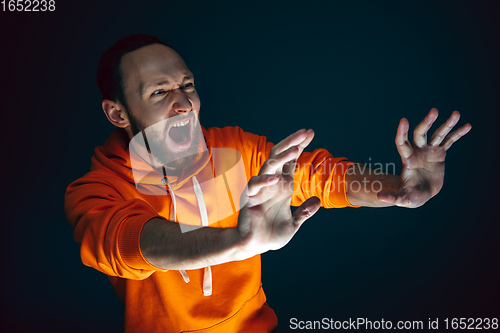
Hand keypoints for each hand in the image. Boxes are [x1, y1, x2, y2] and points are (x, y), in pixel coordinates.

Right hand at [235, 129, 320, 256]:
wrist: (254, 246)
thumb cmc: (272, 234)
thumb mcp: (294, 224)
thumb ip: (304, 212)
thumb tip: (318, 200)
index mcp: (283, 186)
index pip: (291, 161)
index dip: (299, 146)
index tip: (310, 133)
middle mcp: (272, 184)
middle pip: (280, 156)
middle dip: (291, 143)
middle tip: (304, 132)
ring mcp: (261, 189)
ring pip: (269, 167)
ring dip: (281, 157)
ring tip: (295, 150)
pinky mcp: (250, 199)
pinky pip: (255, 185)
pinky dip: (265, 181)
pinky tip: (277, 178)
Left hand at [377, 108, 471, 207]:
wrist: (421, 194)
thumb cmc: (410, 196)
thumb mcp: (403, 198)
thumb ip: (393, 197)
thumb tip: (380, 197)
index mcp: (407, 160)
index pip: (402, 143)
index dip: (402, 132)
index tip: (404, 121)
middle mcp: (417, 151)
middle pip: (420, 134)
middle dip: (426, 123)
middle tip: (434, 111)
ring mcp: (428, 151)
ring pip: (437, 134)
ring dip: (446, 124)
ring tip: (456, 113)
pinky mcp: (439, 153)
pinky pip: (449, 141)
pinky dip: (457, 134)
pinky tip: (467, 126)